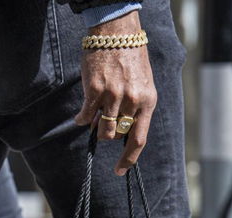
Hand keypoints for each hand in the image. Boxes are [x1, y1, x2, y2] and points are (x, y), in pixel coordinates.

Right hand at [73, 11, 156, 175]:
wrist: (117, 32)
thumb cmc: (131, 57)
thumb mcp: (142, 83)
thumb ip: (134, 107)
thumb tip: (117, 130)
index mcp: (148, 100)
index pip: (139, 139)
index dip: (128, 159)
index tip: (120, 170)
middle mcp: (132, 100)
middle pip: (116, 135)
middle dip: (110, 132)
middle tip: (105, 120)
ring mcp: (113, 96)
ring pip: (101, 129)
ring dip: (97, 126)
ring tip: (95, 115)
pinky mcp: (95, 91)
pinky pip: (85, 117)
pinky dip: (83, 117)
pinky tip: (83, 112)